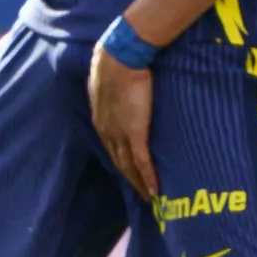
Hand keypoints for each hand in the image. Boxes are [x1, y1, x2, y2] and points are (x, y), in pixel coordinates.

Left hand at [88, 40, 159, 200]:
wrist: (120, 58)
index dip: (120, 161)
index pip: (110, 146)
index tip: (128, 173)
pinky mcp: (135, 133)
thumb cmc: (118, 62)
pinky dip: (149, 178)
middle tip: (141, 194)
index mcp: (100, 119)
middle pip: (118, 162)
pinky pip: (142, 162)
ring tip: (150, 198)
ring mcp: (120, 134)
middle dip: (129, 179)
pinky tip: (155, 191)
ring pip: (129, 167)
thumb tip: (126, 90)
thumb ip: (116, 91)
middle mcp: (107, 131)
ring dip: (140, 184)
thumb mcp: (111, 80)